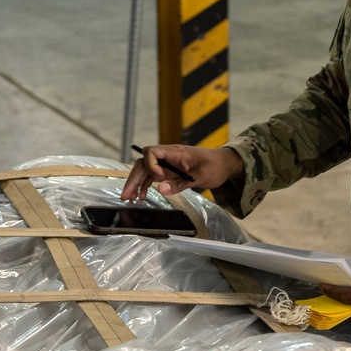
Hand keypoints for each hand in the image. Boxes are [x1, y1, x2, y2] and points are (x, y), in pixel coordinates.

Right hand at [121, 144, 243, 200]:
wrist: (224, 164)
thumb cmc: (215, 166)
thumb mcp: (201, 176)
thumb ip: (180, 182)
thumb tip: (160, 188)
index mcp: (175, 152)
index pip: (152, 151)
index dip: (150, 164)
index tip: (157, 178)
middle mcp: (168, 156)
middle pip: (144, 163)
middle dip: (134, 178)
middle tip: (125, 195)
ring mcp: (167, 164)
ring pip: (145, 170)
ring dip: (136, 183)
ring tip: (129, 198)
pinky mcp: (169, 171)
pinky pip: (152, 177)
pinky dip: (145, 185)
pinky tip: (141, 196)